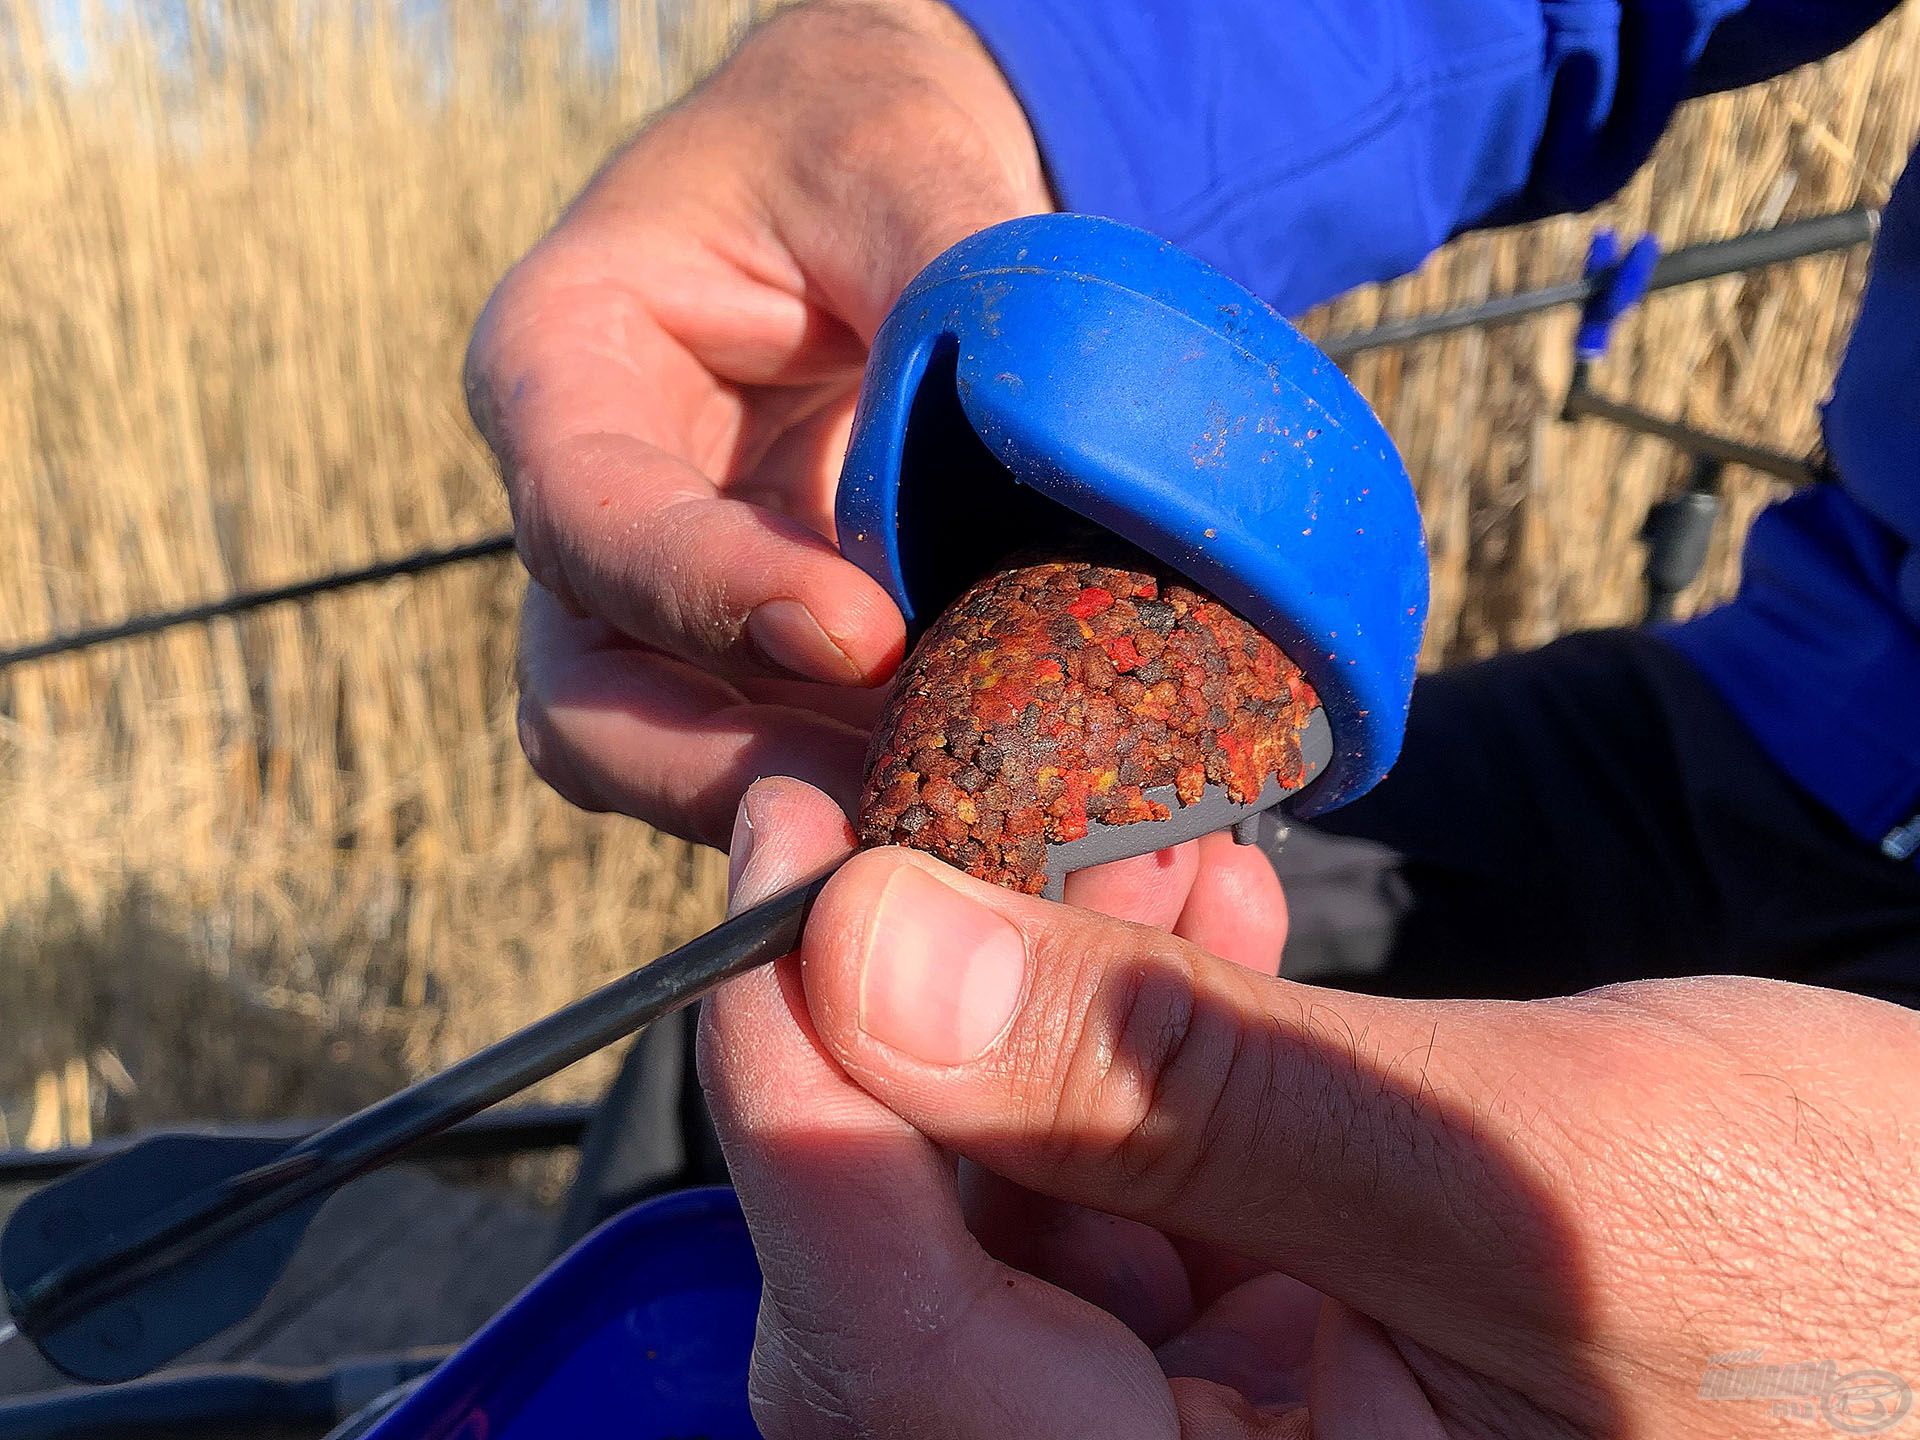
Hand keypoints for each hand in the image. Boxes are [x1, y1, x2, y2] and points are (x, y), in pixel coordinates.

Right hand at [466, 0, 1048, 844]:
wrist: (877, 183)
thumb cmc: (854, 140)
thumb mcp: (898, 160)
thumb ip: (946, 281)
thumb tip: (1037, 442)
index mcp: (567, 367)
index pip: (590, 518)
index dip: (707, 594)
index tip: (862, 634)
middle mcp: (591, 509)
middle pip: (592, 700)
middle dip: (729, 770)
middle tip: (898, 804)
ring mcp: (667, 599)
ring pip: (677, 761)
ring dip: (809, 801)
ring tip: (957, 814)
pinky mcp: (757, 650)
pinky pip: (782, 753)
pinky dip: (867, 782)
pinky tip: (981, 786)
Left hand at [702, 778, 1919, 1437]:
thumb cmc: (1869, 1290)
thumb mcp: (1525, 1179)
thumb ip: (1176, 1086)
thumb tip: (868, 949)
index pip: (880, 1345)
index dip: (793, 1091)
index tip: (788, 863)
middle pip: (907, 1296)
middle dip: (918, 1037)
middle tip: (972, 831)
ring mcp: (1243, 1437)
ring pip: (1008, 1226)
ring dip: (1036, 1020)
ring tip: (1147, 863)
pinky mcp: (1294, 1359)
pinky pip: (1129, 1207)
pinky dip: (1138, 1055)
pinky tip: (1209, 930)